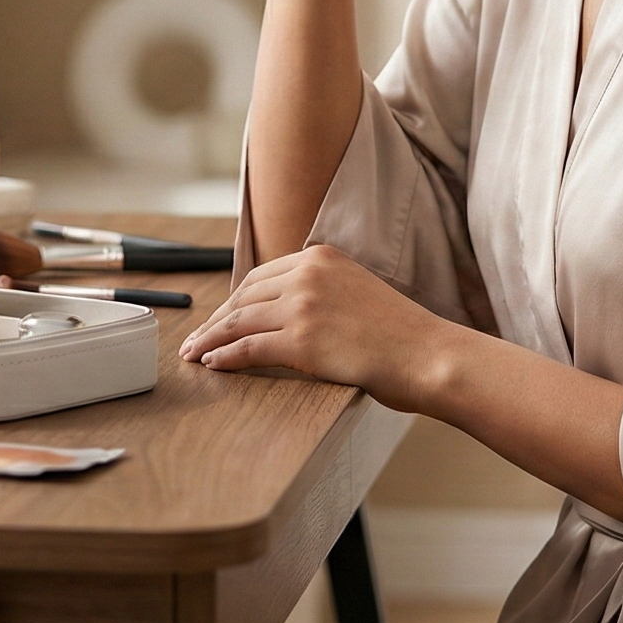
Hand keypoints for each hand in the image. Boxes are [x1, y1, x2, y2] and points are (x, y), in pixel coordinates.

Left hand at [179, 244, 455, 412]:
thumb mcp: (357, 292)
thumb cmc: (401, 334)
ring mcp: (303, 305)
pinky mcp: (301, 340)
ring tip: (193, 355)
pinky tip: (212, 365)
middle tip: (195, 339)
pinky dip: (224, 357)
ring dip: (210, 340)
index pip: (261, 276)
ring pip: (239, 322)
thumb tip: (286, 315)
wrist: (430, 354)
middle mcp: (307, 273)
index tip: (219, 317)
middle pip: (244, 296)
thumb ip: (323, 293)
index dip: (234, 300)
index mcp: (321, 256)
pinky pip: (248, 348)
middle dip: (216, 320)